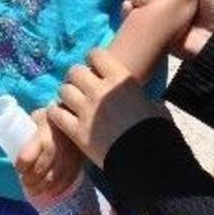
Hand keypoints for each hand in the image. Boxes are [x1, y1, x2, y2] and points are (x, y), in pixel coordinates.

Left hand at [15, 109, 82, 196]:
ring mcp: (70, 155)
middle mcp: (57, 146)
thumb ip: (27, 131)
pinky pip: (69, 180)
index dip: (21, 165)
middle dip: (30, 180)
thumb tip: (11, 143)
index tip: (18, 168)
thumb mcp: (37, 117)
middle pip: (41, 170)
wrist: (78, 114)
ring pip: (54, 178)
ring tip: (34, 190)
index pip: (28, 155)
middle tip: (25, 182)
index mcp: (43, 133)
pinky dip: (58, 189)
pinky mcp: (79, 161)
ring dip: (42, 187)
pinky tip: (50, 192)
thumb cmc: (52, 117)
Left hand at [47, 49, 165, 167]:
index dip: (93, 60)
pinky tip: (61, 116)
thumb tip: (149, 104)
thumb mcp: (156, 107)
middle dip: (76, 77)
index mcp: (121, 79)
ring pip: (63, 90)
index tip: (94, 68)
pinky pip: (56, 114)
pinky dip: (56, 113)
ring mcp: (86, 110)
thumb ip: (145, 99)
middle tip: (80, 86)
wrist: (147, 160)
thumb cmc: (157, 132)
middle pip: (75, 71)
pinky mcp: (77, 131)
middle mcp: (100, 90)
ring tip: (70, 101)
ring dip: (66, 94)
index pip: (96, 54)